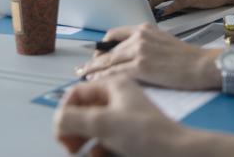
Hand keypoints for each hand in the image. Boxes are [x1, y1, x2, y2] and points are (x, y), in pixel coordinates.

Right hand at [55, 76, 187, 156]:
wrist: (178, 153)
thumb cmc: (148, 133)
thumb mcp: (103, 123)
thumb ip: (72, 119)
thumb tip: (56, 121)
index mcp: (114, 84)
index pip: (76, 93)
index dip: (65, 112)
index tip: (61, 133)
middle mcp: (119, 96)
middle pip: (83, 111)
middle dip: (73, 130)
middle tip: (70, 147)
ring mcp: (125, 115)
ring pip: (93, 128)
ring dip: (84, 143)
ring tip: (85, 154)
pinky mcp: (131, 133)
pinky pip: (106, 139)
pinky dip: (99, 149)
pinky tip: (101, 156)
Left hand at [75, 24, 220, 89]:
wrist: (203, 64)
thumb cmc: (188, 58)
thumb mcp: (163, 41)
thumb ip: (146, 44)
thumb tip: (132, 55)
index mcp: (144, 29)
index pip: (114, 35)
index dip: (101, 47)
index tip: (96, 55)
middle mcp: (139, 37)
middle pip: (107, 51)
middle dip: (92, 62)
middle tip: (82, 69)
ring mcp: (139, 52)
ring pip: (107, 62)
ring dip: (92, 71)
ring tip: (83, 77)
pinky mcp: (142, 67)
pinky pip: (115, 74)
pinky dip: (103, 79)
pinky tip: (96, 84)